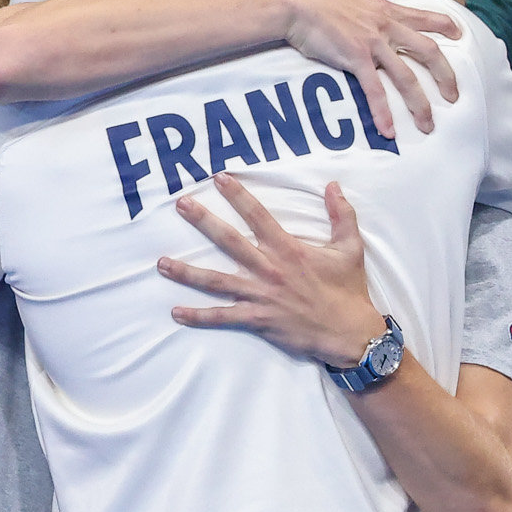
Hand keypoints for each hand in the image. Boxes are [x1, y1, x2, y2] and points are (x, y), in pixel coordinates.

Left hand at [159, 176, 383, 366]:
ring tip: (161, 263)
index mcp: (288, 248)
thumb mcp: (350, 248)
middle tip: (181, 205)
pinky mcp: (257, 320)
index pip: (257, 215)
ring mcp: (260, 295)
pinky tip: (176, 312)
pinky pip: (222, 317)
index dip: (238, 195)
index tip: (218, 178)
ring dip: (187, 272)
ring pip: (216, 281)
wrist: (349, 333)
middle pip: (229, 240)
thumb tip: (333, 186)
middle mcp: (269, 268)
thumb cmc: (348, 290)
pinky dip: (198, 316)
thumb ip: (341, 215)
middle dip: (203, 221)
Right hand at [279, 0, 459, 136]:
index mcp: (387, 11)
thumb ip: (370, 16)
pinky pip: (374, 89)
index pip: (424, 17)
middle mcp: (386, 26)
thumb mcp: (355, 3)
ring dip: (419, 104)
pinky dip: (382, 112)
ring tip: (427, 125)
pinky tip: (388, 131)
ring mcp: (373, 42)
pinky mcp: (356, 58)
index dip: (445, 24)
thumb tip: (371, 25)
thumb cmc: (320, 3)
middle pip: (428, 52)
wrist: (298, 4)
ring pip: (406, 77)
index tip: (459, 34)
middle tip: (453, 97)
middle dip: (445, 76)